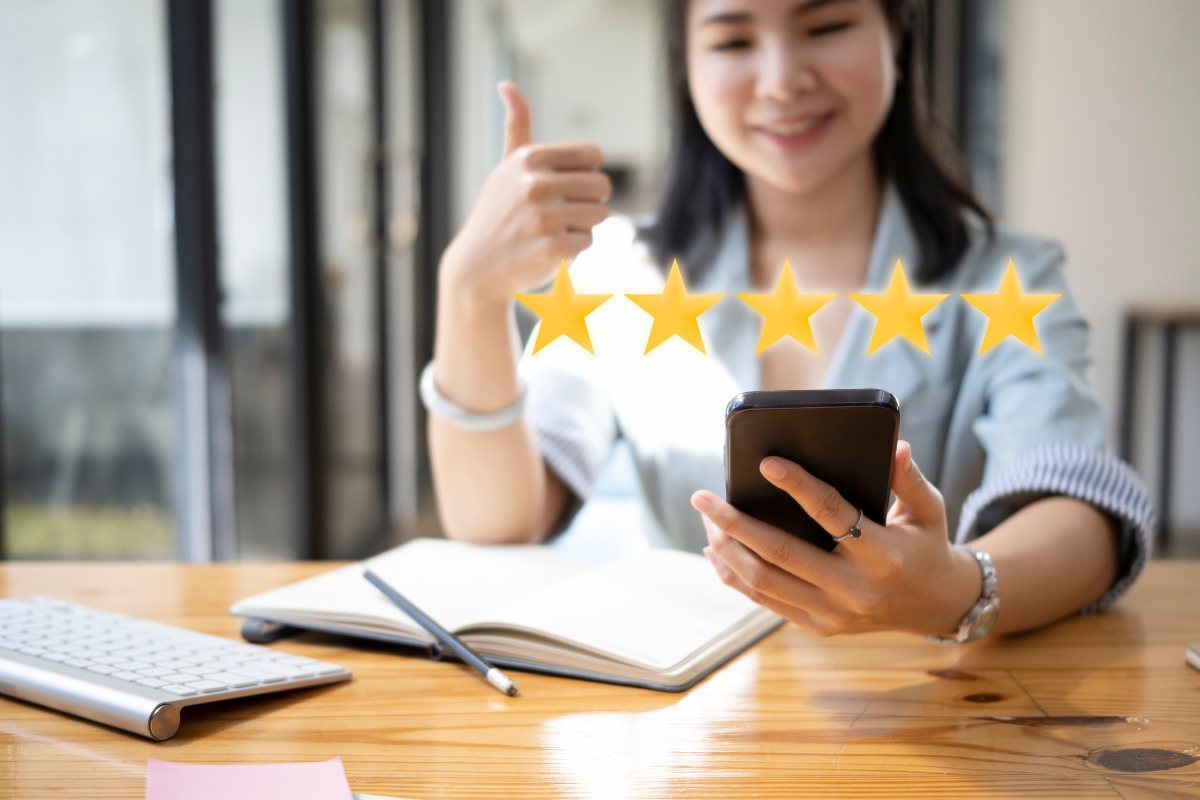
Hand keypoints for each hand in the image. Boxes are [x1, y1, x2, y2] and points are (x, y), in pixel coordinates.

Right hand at [439, 81, 611, 306]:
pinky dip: (573, 250)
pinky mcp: (553, 248)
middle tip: (557, 215)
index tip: (561, 188)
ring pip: (599, 215)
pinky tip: (546, 251)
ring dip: (580, 226)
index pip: (594, 156)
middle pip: (602, 187)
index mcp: (530, 158)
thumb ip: (517, 126)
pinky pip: (588, 242)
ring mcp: (544, 217)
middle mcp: (536, 184)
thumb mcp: (506, 167)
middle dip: (586, 203)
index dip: (584, 175)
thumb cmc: (498, 214)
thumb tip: (507, 84)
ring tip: (549, 232)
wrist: (476, 269)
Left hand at [691, 441, 982, 636]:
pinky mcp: (818, 625)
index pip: (833, 514)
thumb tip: (896, 445)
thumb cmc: (925, 545)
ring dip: (727, 548)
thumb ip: (908, 479)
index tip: (766, 463)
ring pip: (764, 581)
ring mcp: (833, 613)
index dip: (798, 487)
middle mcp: (855, 589)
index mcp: (883, 555)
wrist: (935, 605)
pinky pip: (766, 601)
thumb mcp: (929, 510)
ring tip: (705, 517)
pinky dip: (734, 576)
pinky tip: (715, 550)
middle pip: (782, 553)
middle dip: (735, 523)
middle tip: (701, 497)